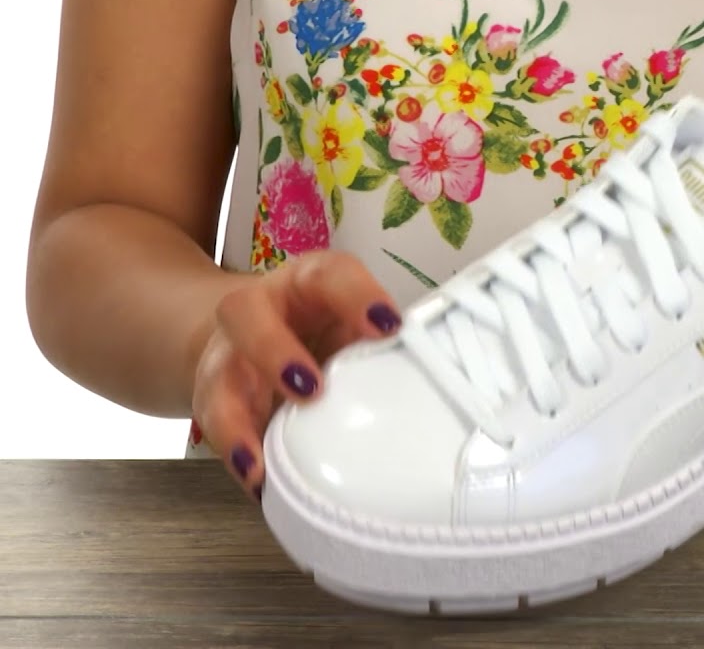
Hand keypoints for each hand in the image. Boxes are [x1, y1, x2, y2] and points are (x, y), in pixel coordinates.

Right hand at [191, 251, 401, 499]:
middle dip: (274, 351)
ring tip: (261, 461)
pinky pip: (214, 425)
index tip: (389, 327)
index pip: (330, 275)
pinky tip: (258, 481)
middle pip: (246, 313)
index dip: (358, 296)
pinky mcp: (212, 395)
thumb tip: (436, 380)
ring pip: (217, 376)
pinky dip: (237, 454)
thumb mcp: (353, 324)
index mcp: (308, 283)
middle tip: (311, 390)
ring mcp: (228, 353)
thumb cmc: (323, 328)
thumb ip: (383, 346)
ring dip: (238, 419)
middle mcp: (259, 309)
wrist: (252, 332)